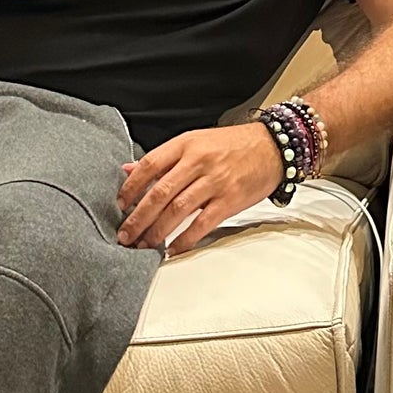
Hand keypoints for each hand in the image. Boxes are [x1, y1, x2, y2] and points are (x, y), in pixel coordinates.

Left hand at [117, 121, 285, 255]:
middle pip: (160, 192)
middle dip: (138, 217)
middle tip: (124, 235)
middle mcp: (199, 161)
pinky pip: (202, 224)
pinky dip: (184, 240)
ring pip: (177, 210)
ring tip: (143, 245)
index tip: (119, 205)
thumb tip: (128, 170)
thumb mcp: (196, 141)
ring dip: (156, 232)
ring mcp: (215, 181)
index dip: (131, 187)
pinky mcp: (230, 199)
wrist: (273, 146)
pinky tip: (172, 250)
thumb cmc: (232, 145)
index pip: (150, 164)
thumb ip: (163, 159)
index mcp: (187, 144)